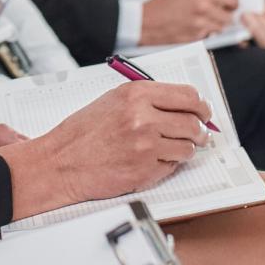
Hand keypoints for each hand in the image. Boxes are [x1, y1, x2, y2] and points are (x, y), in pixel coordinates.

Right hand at [0, 81, 215, 215]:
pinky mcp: (146, 170)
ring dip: (184, 149)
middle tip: (198, 134)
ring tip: (168, 148)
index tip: (204, 112)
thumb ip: (149, 99)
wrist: (61, 162)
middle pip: (193, 123)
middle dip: (200, 131)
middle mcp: (143, 117)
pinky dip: (167, 165)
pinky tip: (149, 161)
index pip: (189, 96)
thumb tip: (186, 106)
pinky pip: (173, 166)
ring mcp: (146, 146)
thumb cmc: (84, 132)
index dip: (202, 106)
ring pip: (188, 147)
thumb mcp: (113, 101)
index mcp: (136, 94)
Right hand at [138, 0, 238, 44]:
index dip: (233, 1)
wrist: (146, 22)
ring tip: (206, 19)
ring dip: (218, 24)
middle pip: (229, 15)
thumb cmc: (160, 5)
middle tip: (220, 12)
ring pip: (222, 27)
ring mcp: (200, 24)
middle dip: (226, 14)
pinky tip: (198, 26)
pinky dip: (208, 32)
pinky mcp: (197, 37)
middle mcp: (203, 8)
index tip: (231, 3)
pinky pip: (211, 35)